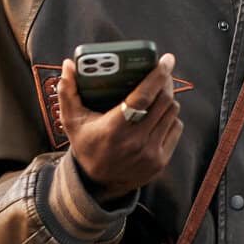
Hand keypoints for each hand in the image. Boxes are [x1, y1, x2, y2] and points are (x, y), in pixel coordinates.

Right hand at [56, 52, 182, 199]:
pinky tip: (161, 114)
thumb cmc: (86, 145)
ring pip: (172, 113)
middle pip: (163, 102)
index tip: (166, 60)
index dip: (157, 76)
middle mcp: (135, 141)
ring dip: (169, 99)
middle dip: (166, 82)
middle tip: (162, 72)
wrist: (99, 183)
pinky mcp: (161, 161)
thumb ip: (68, 91)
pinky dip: (171, 117)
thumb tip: (69, 64)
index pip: (143, 97)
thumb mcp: (72, 120)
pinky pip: (176, 128)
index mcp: (114, 128)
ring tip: (160, 92)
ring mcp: (150, 153)